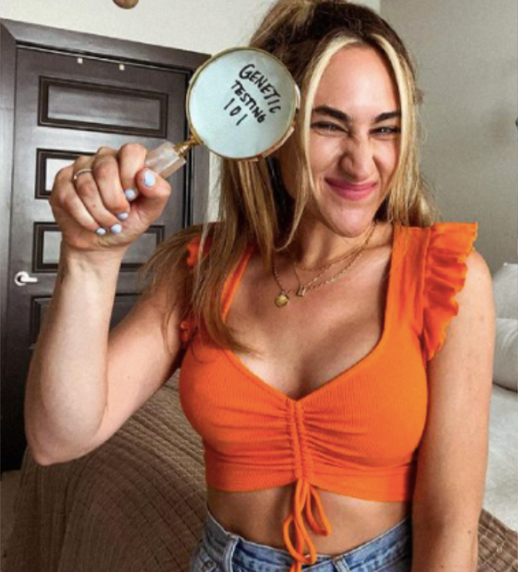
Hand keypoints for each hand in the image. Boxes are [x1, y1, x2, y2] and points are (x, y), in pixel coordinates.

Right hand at [50, 143, 171, 256]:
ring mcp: (81, 169)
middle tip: (121, 214)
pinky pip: (71, 198)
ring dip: (101, 213)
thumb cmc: (126, 224)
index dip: (131, 175)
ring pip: (87, 186)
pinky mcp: (63, 183)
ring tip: (109, 222)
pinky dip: (85, 218)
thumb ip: (158, 192)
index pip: (131, 151)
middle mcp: (104, 160)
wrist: (103, 243)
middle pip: (106, 169)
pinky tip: (93, 223)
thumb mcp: (150, 212)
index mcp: (128, 162)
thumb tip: (148, 176)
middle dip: (115, 201)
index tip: (133, 195)